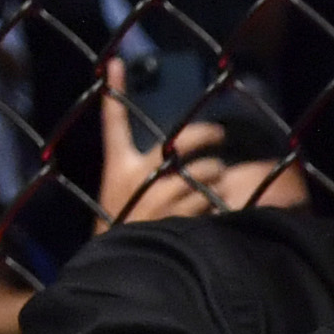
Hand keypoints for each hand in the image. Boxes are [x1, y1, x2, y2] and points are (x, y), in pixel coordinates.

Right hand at [97, 60, 304, 228]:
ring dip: (217, 178)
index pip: (113, 122)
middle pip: (183, 141)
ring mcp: (162, 198)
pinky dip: (218, 207)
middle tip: (220, 135)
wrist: (124, 271)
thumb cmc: (124, 230)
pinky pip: (212, 203)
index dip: (114, 91)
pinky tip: (213, 214)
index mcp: (118, 168)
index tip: (116, 62)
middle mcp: (141, 177)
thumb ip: (142, 174)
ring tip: (215, 186)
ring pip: (207, 173)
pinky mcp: (182, 218)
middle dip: (207, 136)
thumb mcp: (120, 197)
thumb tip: (173, 157)